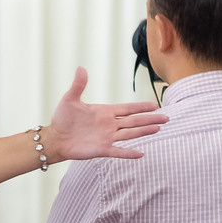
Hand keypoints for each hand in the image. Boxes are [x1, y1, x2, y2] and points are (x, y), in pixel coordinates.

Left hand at [39, 69, 164, 163]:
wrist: (55, 138)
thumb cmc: (62, 118)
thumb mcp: (70, 99)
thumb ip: (78, 85)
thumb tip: (80, 68)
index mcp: (105, 112)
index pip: (127, 108)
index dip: (141, 107)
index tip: (155, 105)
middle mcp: (109, 124)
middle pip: (134, 121)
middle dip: (150, 119)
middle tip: (166, 118)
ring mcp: (107, 137)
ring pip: (130, 134)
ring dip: (143, 131)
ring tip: (158, 129)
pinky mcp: (102, 149)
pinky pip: (118, 151)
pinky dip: (128, 153)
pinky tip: (140, 153)